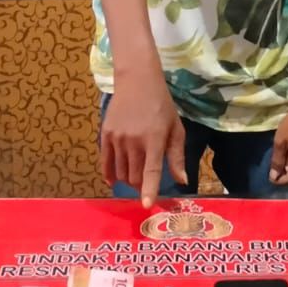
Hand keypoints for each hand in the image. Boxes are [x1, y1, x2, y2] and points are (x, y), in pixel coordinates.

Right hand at [100, 77, 186, 206]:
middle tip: (146, 183)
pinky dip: (110, 174)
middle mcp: (134, 141)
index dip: (149, 190)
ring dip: (128, 179)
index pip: (151, 171)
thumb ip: (177, 156)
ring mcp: (117, 138)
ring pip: (120, 172)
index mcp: (154, 139)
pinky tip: (114, 180)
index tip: (147, 205)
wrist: (137, 81)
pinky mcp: (105, 135)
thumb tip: (182, 181)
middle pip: (134, 176)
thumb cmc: (161, 105)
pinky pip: (105, 162)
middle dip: (140, 185)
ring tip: (134, 175)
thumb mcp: (176, 128)